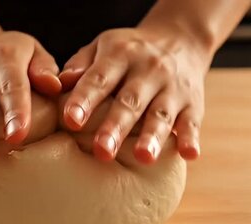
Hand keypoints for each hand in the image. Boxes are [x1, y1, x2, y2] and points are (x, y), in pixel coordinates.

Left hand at [59, 26, 211, 162]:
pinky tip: (188, 154)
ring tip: (143, 158)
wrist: (181, 39)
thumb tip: (57, 84)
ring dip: (152, 136)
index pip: (100, 78)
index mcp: (120, 55)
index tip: (71, 120)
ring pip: (161, 114)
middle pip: (130, 101)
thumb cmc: (128, 53)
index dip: (85, 99)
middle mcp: (148, 70)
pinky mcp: (193, 104)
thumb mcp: (102, 47)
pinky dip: (191, 137)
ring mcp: (173, 87)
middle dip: (116, 127)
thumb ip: (80, 65)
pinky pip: (192, 122)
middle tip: (102, 151)